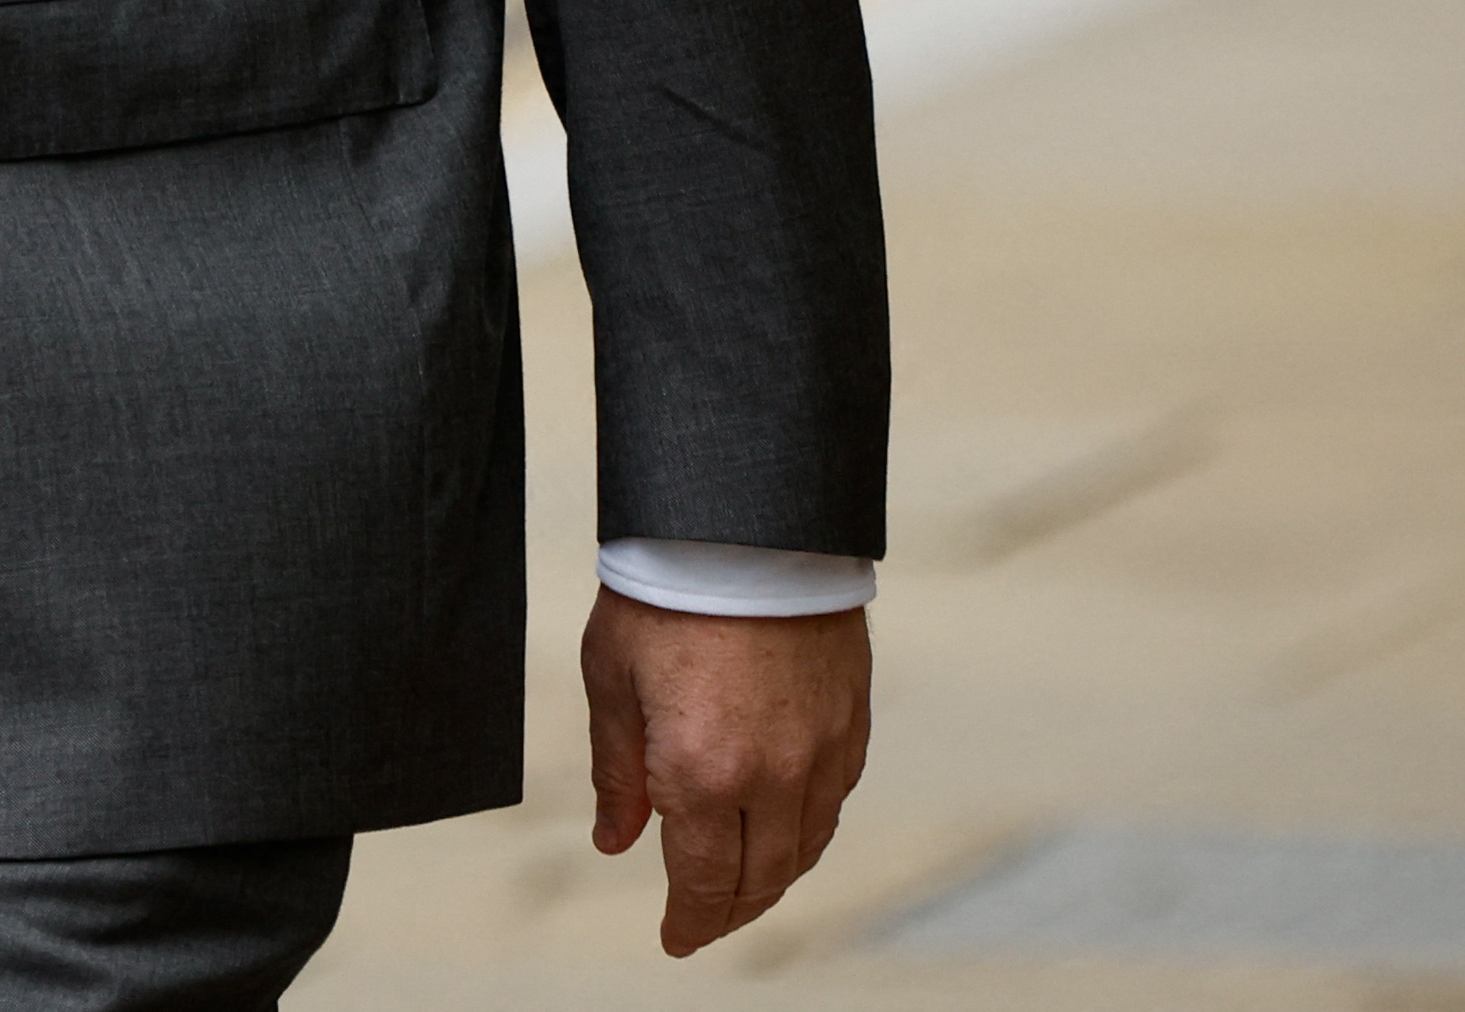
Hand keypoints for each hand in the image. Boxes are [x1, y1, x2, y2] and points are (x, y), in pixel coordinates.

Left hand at [583, 589, 868, 955]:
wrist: (745, 524)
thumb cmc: (665, 595)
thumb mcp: (611, 680)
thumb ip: (617, 772)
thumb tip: (616, 841)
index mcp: (703, 774)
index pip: (704, 883)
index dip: (690, 923)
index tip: (676, 939)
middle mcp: (772, 777)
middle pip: (762, 879)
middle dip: (729, 911)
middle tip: (703, 922)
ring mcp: (821, 752)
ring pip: (807, 848)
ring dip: (774, 878)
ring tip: (743, 887)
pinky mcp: (852, 722)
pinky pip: (834, 801)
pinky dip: (809, 831)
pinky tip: (786, 829)